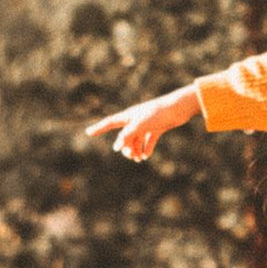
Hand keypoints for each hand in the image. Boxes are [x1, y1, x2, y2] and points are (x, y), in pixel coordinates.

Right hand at [82, 85, 200, 160]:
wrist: (179, 108)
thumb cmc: (158, 114)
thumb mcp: (140, 125)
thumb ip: (127, 136)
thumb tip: (116, 147)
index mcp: (128, 116)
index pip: (109, 123)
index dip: (98, 128)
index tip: (88, 132)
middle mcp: (135, 119)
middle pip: (124, 137)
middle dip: (126, 148)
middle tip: (133, 157)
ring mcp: (146, 124)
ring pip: (136, 140)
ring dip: (136, 150)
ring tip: (140, 159)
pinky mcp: (156, 127)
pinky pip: (148, 140)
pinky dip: (146, 148)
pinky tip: (146, 156)